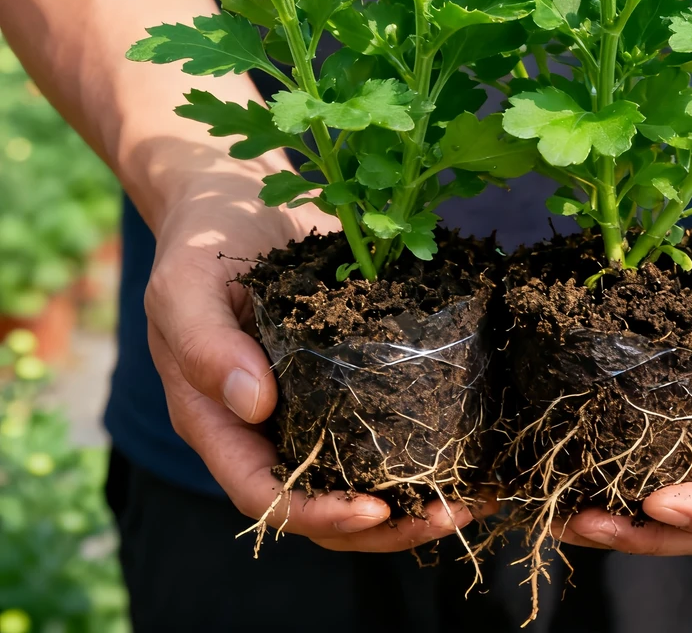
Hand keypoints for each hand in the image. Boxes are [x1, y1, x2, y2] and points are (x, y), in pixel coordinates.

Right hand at [142, 145, 480, 550]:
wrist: (237, 197)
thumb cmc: (202, 240)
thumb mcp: (186, 285)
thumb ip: (205, 344)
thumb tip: (254, 405)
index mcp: (220, 418)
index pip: (265, 492)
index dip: (317, 513)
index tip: (374, 510)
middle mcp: (268, 423)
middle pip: (324, 501)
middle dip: (387, 523)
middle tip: (452, 514)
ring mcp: (313, 399)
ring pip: (361, 472)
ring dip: (417, 494)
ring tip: (477, 495)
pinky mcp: (352, 369)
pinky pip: (385, 417)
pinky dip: (427, 437)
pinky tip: (476, 440)